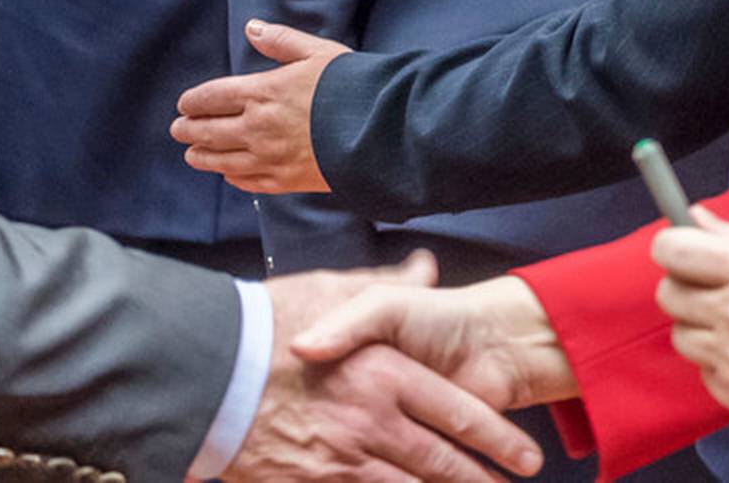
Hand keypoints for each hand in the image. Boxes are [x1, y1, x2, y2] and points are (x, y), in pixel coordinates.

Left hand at [173, 20, 348, 194]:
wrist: (377, 132)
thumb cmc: (348, 87)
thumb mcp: (317, 52)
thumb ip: (281, 41)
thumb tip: (252, 28)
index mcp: (263, 92)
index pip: (213, 97)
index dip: (194, 101)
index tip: (183, 104)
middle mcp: (258, 127)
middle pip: (210, 131)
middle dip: (189, 130)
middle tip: (178, 130)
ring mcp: (269, 157)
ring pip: (223, 160)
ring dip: (202, 157)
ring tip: (191, 155)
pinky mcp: (285, 181)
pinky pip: (248, 182)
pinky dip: (233, 177)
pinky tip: (228, 174)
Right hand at [222, 253, 542, 482]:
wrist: (202, 371)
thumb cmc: (267, 326)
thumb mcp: (330, 289)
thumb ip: (385, 287)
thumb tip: (425, 267)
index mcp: (383, 373)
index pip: (457, 414)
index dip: (497, 439)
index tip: (525, 457)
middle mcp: (370, 422)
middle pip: (441, 463)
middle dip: (483, 481)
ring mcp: (341, 460)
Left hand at [649, 207, 728, 450]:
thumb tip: (697, 217)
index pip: (673, 250)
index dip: (672, 247)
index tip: (680, 250)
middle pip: (669, 294)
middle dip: (685, 288)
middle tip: (713, 290)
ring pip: (683, 337)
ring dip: (702, 329)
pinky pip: (706, 375)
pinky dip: (722, 366)